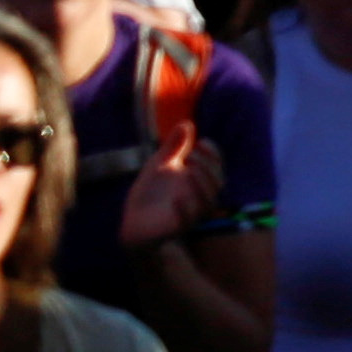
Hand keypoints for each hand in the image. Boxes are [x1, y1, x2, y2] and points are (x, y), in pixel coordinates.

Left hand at [118, 133, 224, 251]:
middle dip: (209, 167)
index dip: (214, 154)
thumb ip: (173, 147)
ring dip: (202, 186)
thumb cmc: (150, 192)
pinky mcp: (176, 229)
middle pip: (217, 183)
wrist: (133, 221)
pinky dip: (185, 209)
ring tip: (188, 172)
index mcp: (198, 180)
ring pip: (208, 203)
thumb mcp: (159, 165)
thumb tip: (186, 122)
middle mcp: (199, 197)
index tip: (201, 142)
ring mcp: (190, 213)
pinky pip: (188, 222)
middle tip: (192, 155)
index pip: (217, 166)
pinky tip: (176, 198)